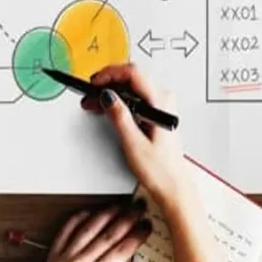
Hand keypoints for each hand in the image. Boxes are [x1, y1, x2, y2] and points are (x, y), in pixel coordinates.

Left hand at [19, 204, 151, 261]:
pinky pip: (65, 231)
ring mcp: (63, 258)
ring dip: (105, 214)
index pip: (122, 250)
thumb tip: (130, 260)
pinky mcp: (51, 258)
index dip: (137, 235)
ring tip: (119, 206)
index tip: (146, 226)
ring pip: (88, 228)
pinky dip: (78, 219)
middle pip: (107, 234)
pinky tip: (89, 212)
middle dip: (126, 219)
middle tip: (138, 209)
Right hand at [81, 65, 189, 210]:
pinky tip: (105, 108)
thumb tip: (107, 96)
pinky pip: (134, 98)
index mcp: (160, 104)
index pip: (133, 74)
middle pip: (130, 79)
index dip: (110, 74)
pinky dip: (117, 101)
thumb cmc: (160, 170)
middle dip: (106, 84)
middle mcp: (162, 101)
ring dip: (110, 93)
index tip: (94, 82)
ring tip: (92, 103)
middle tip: (88, 94)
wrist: (173, 187)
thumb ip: (120, 117)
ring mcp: (159, 106)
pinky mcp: (155, 113)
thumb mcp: (134, 144)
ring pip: (130, 88)